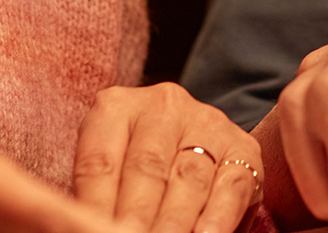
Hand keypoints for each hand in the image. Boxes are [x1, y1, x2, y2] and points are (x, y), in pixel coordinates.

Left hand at [74, 82, 263, 232]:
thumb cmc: (137, 174)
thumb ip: (97, 195)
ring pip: (188, 178)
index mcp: (116, 107)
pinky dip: (217, 217)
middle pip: (145, 168)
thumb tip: (84, 221)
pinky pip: (231, 186)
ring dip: (175, 221)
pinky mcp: (243, 149)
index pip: (99, 161)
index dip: (94, 205)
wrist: (195, 150)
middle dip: (136, 217)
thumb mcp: (110, 173)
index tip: (91, 230)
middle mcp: (163, 106)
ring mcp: (207, 123)